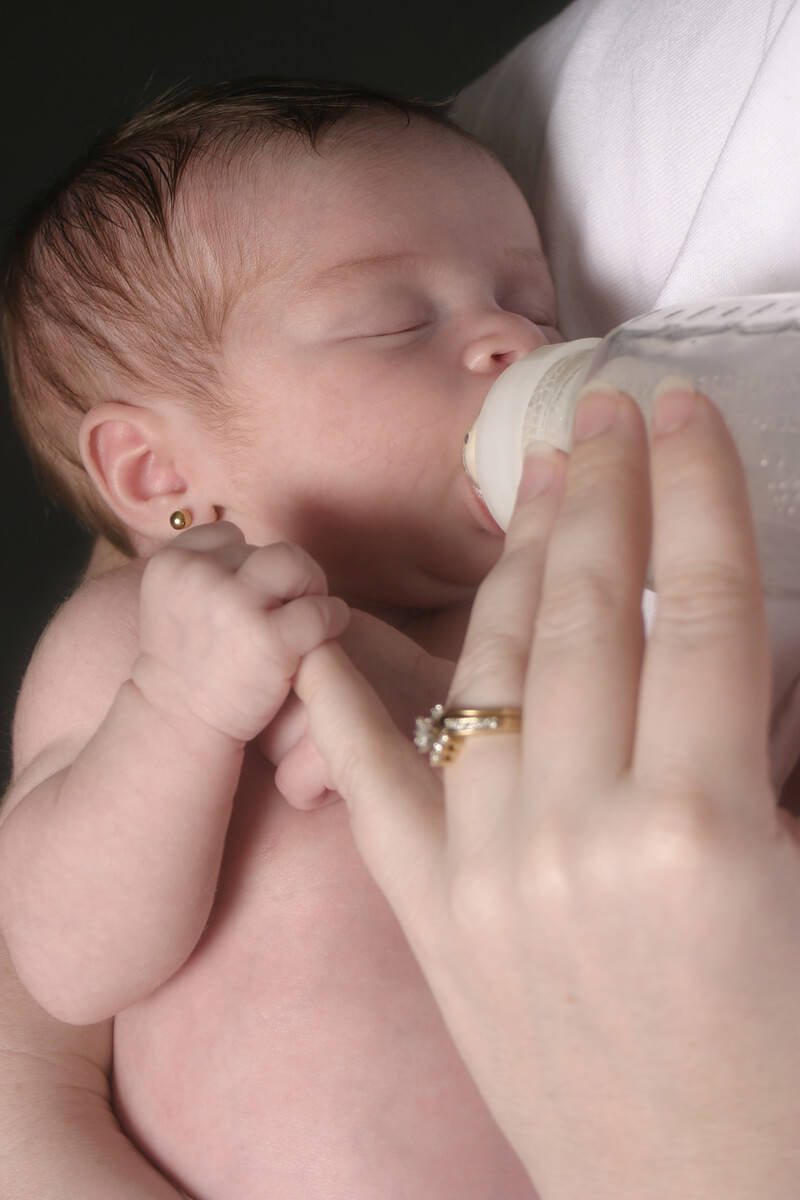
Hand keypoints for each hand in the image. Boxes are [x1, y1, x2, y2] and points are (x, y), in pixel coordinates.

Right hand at [132, 523, 348, 742]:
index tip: (247, 600)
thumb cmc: (189, 666)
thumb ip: (204, 569)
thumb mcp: (175, 603)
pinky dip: (332, 620)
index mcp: (172, 564)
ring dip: (310, 588)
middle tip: (285, 612)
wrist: (178, 727)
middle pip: (269, 550)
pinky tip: (323, 638)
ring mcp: (235, 604)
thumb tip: (259, 550)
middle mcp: (198, 576)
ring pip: (296, 564)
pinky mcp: (271, 638)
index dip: (247, 567)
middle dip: (285, 579)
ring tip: (303, 618)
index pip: (230, 536)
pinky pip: (323, 609)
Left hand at [297, 386, 799, 1199]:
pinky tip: (315, 631)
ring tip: (532, 484)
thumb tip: (758, 639)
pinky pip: (374, 789)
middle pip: (592, 614)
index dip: (698, 491)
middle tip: (600, 409)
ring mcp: (491, 874)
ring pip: (496, 672)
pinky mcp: (436, 919)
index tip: (682, 410)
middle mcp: (584, 834)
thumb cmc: (795, 1064)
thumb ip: (783, 748)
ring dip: (514, 564)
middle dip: (602, 493)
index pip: (704, 607)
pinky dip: (339, 706)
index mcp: (708, 825)